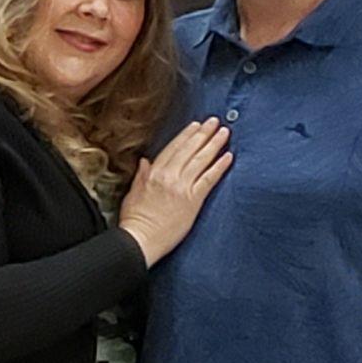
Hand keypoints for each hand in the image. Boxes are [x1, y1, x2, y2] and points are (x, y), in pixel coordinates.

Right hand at [118, 118, 231, 265]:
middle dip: (203, 134)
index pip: (173, 149)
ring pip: (201, 160)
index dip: (186, 135)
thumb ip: (141, 176)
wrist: (140, 240)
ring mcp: (182, 187)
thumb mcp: (132, 194)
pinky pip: (209, 179)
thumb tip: (145, 162)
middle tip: (215, 121)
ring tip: (224, 132)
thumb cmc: (135, 220)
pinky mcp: (193, 200)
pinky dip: (219, 166)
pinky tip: (228, 156)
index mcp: (153, 174)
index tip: (196, 125)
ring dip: (214, 144)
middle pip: (189, 150)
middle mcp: (169, 177)